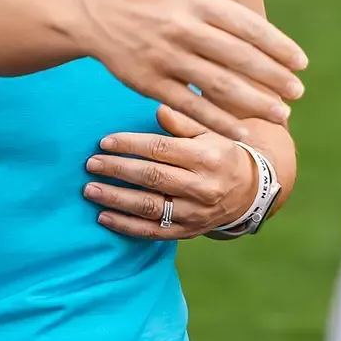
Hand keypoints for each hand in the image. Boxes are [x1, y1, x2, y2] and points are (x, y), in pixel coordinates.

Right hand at [77, 0, 306, 139]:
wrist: (94, 10)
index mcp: (198, 0)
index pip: (249, 27)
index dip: (278, 47)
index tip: (301, 64)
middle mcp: (184, 28)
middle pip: (239, 58)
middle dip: (273, 78)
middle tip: (298, 93)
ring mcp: (166, 57)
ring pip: (218, 85)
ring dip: (254, 103)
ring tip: (281, 115)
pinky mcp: (150, 82)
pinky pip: (189, 105)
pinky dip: (217, 120)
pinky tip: (241, 130)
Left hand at [83, 105, 260, 239]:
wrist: (251, 192)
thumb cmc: (222, 154)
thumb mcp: (210, 132)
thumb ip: (183, 122)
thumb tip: (158, 109)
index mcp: (206, 157)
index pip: (161, 149)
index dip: (130, 145)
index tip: (105, 142)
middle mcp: (201, 187)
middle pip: (152, 177)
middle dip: (118, 169)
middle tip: (91, 164)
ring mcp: (195, 213)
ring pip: (149, 207)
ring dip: (116, 198)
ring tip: (90, 190)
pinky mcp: (188, 232)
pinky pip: (153, 231)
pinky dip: (126, 226)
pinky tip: (103, 217)